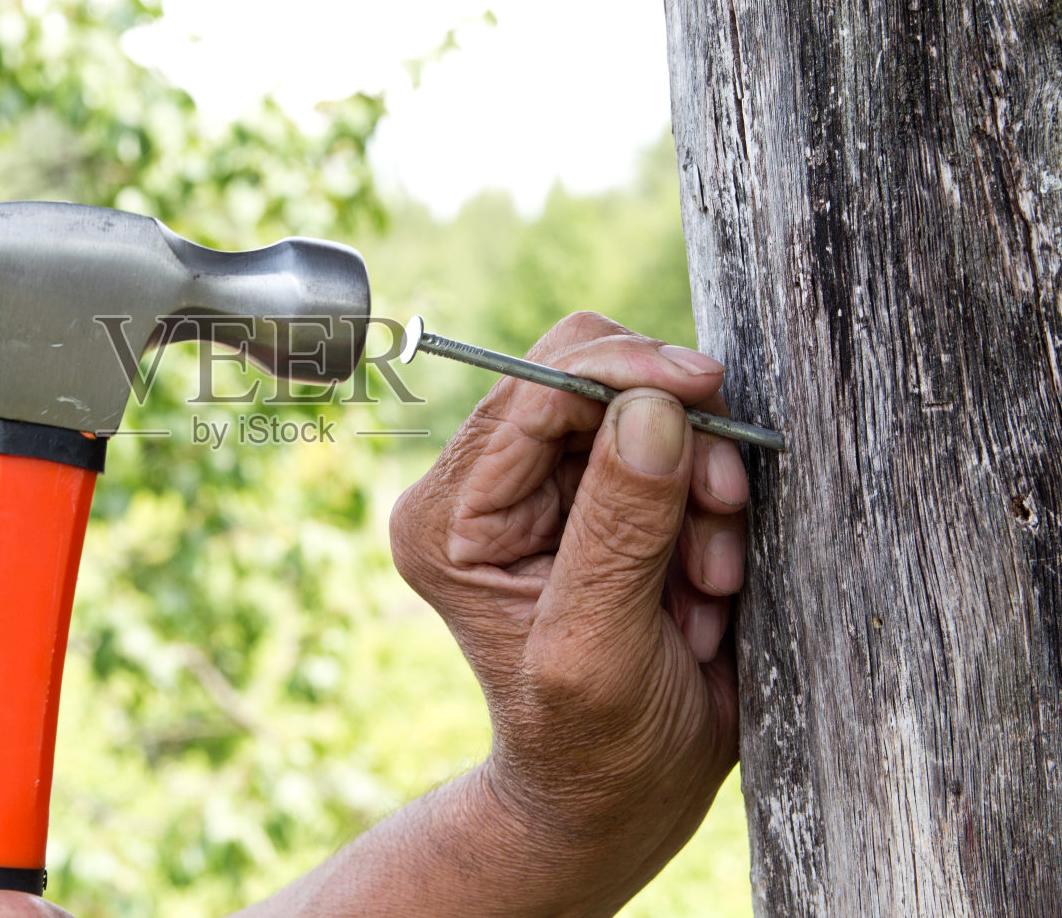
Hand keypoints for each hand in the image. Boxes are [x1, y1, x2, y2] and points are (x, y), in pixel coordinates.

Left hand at [388, 312, 746, 913]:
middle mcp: (484, 490)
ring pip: (646, 415)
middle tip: (721, 512)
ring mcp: (543, 492)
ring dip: (700, 491)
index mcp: (449, 517)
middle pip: (591, 384)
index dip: (621, 374)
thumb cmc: (595, 745)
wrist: (621, 796)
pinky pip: (675, 459)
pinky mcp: (599, 502)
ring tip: (707, 585)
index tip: (704, 389)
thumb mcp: (598, 643)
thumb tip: (652, 408)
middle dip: (673, 442)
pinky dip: (709, 511)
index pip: (532, 393)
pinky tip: (706, 587)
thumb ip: (621, 527)